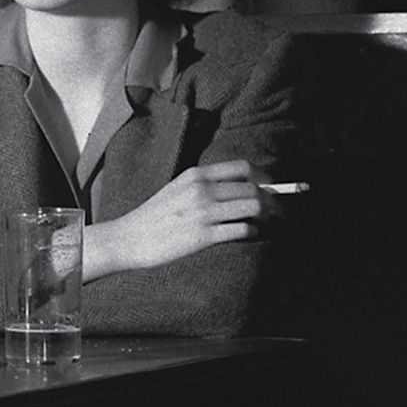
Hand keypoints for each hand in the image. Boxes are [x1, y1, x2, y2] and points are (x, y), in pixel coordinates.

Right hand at [92, 160, 262, 274]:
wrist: (129, 238)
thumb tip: (241, 187)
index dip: (263, 176)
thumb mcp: (177, 189)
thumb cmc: (154, 216)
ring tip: (267, 221)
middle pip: (252, 188)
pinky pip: (242, 230)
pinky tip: (251, 234)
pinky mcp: (204, 236)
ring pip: (252, 207)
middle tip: (277, 209)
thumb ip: (204, 185)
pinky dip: (253, 231)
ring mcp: (203, 213)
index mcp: (195, 175)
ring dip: (266, 215)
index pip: (242, 168)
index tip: (270, 186)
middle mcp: (201, 190)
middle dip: (271, 199)